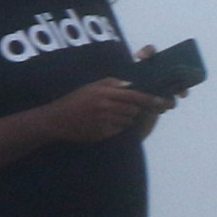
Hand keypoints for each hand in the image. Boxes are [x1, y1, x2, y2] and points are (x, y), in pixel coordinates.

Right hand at [38, 75, 166, 143]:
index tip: (160, 101)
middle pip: (134, 110)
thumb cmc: (75, 100)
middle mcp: (106, 107)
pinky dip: (117, 127)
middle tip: (132, 109)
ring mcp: (104, 122)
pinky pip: (118, 130)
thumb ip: (112, 83)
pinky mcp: (102, 134)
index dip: (149, 99)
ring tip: (111, 115)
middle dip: (136, 110)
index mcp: (104, 93)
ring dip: (126, 119)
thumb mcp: (91, 87)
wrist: (56, 120)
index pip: (134, 96)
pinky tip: (105, 123)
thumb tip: (131, 85)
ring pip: (127, 121)